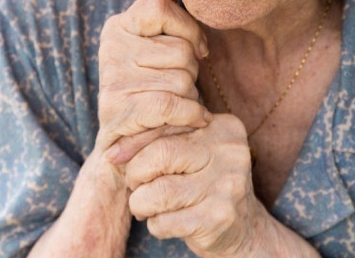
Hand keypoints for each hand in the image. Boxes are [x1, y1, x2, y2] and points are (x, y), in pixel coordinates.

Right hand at [95, 0, 211, 167]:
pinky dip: (190, 115)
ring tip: (175, 105)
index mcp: (119, 26)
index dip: (188, 29)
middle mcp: (111, 48)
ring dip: (190, 97)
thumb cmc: (153, 92)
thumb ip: (165, 16)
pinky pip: (173, 104)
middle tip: (178, 86)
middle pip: (180, 48)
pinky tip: (192, 120)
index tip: (198, 48)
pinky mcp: (119, 110)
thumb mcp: (159, 51)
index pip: (159, 7)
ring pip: (181, 77)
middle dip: (191, 71)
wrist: (128, 148)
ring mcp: (112, 79)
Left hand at [125, 114, 267, 256]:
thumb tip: (113, 151)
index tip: (115, 157)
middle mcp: (229, 152)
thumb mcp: (190, 154)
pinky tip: (166, 222)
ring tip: (147, 207)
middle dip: (135, 174)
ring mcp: (227, 185)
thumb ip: (160, 141)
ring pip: (158, 192)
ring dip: (141, 204)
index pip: (166, 124)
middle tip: (136, 187)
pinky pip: (165, 222)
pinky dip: (155, 225)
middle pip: (160, 154)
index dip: (132, 143)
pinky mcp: (219, 218)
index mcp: (223, 127)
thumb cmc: (204, 185)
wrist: (242, 228)